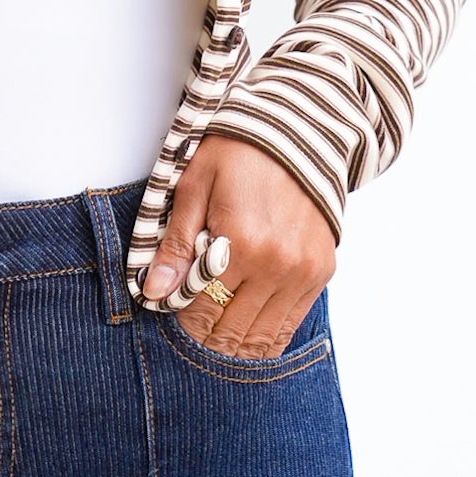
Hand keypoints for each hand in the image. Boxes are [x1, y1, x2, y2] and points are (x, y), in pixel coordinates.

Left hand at [141, 134, 335, 359]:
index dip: (181, 318)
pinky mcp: (320, 272)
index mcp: (240, 242)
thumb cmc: (238, 152)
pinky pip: (291, 323)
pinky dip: (267, 337)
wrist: (297, 132)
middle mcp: (276, 264)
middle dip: (204, 336)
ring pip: (262, 336)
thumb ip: (175, 243)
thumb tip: (154, 291)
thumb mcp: (194, 186)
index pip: (202, 307)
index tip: (170, 312)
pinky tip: (247, 336)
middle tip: (190, 328)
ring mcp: (302, 271)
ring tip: (215, 337)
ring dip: (235, 344)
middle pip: (232, 329)